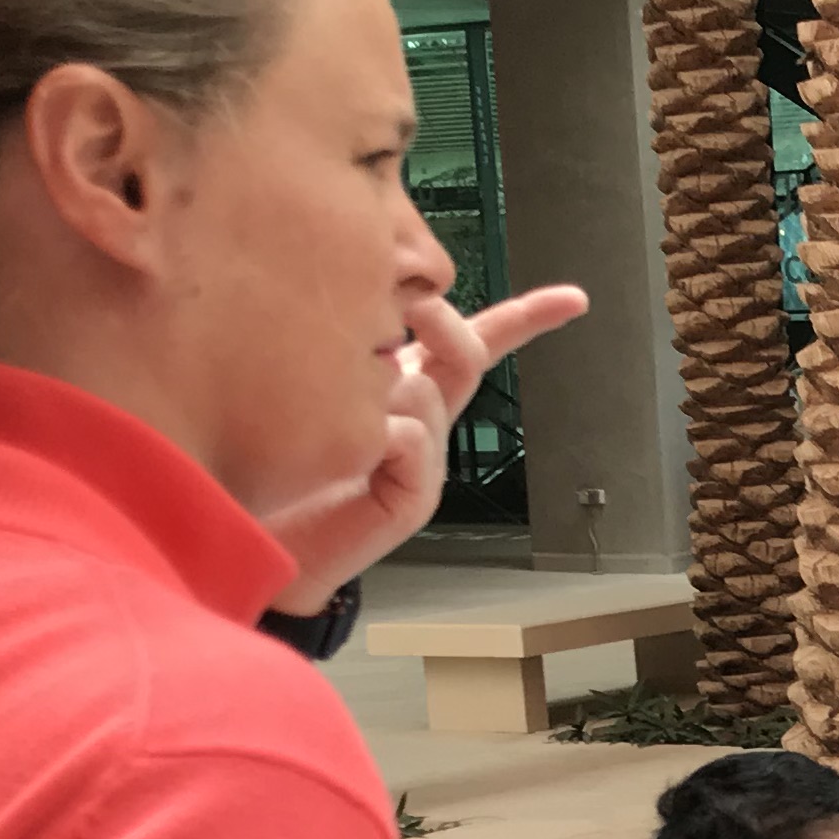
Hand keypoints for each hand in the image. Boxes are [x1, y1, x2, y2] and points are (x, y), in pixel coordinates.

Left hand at [261, 284, 591, 613]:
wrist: (265, 537)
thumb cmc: (279, 458)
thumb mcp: (313, 380)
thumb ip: (349, 345)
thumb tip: (379, 307)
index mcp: (405, 388)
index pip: (475, 345)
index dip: (527, 320)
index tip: (573, 301)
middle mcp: (424, 421)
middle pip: (467, 354)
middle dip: (449, 323)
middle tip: (420, 306)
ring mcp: (426, 460)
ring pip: (427, 392)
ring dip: (384, 386)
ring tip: (332, 412)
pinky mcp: (415, 497)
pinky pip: (411, 439)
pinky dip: (382, 435)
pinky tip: (353, 455)